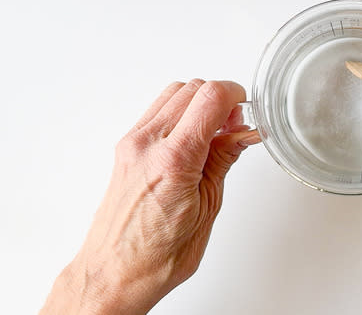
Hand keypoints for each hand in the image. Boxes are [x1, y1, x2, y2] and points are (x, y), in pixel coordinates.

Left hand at [41, 79, 259, 314]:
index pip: (209, 97)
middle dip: (220, 99)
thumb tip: (243, 134)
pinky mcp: (125, 148)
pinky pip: (157, 111)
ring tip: (216, 133)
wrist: (115, 273)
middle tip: (235, 126)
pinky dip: (181, 112)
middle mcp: (147, 144)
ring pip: (173, 94)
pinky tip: (194, 138)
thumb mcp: (207, 207)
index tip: (247, 110)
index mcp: (173, 160)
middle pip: (192, 88)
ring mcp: (132, 143)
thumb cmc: (156, 255)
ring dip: (199, 103)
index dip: (236, 95)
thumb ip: (224, 160)